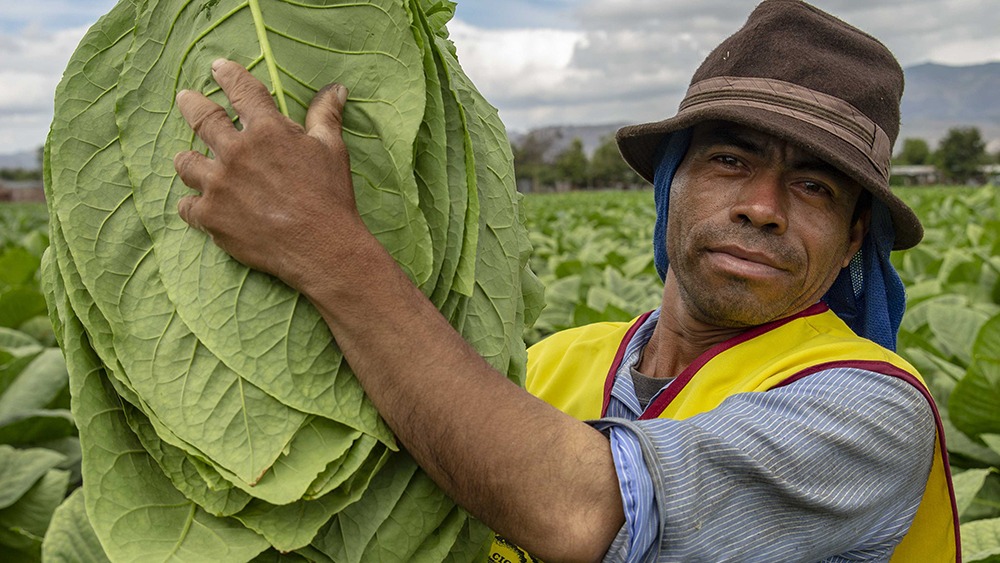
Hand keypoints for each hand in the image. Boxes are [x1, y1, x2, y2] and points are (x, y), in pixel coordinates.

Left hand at [174, 59, 367, 290]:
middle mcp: (236, 152)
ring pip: (186, 164)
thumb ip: (325, 115)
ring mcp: (219, 185)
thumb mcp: (331, 149)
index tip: (218, 68)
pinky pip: (187, 206)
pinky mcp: (211, 217)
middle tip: (185, 98)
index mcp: (267, 130)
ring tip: (189, 160)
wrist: (323, 247)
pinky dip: (192, 205)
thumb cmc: (331, 196)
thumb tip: (336, 89)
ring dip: (188, 160)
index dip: (228, 75)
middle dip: (190, 104)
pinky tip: (198, 206)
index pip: (241, 91)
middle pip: (201, 118)